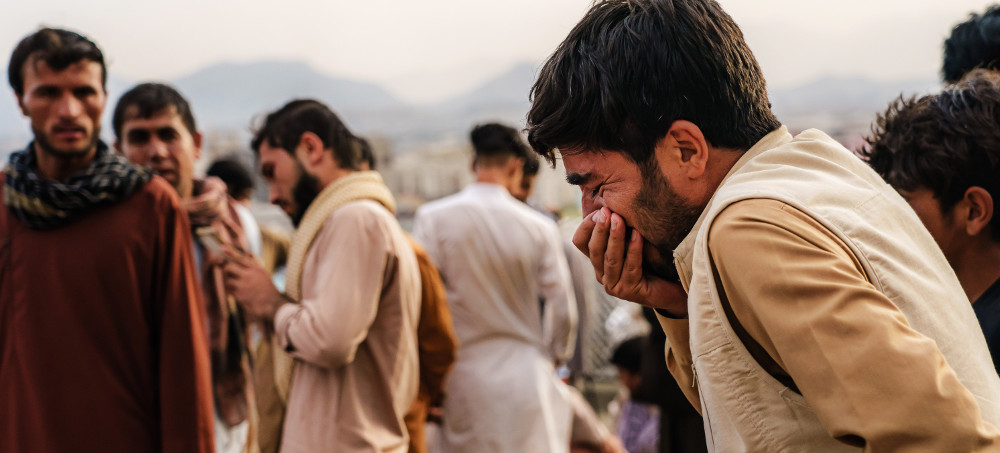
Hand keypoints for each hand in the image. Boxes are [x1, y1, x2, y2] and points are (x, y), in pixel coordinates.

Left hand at [222, 245, 286, 320]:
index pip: (240, 257)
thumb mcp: (263, 274)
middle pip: (229, 267)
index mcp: (256, 269)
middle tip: (228, 272)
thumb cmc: (267, 289)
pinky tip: (242, 294)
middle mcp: (249, 275)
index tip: (222, 248)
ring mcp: (243, 285)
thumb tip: (241, 257)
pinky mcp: (239, 295)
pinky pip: (229, 291)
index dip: (230, 252)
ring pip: (227, 280)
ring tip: (240, 286)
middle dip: (226, 269)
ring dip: (230, 283)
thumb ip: (252, 266)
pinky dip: (233, 292)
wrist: (272, 304)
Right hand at [573, 207, 687, 316]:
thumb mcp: (631, 238)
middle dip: (600, 229)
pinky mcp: (629, 291)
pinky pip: (630, 267)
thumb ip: (619, 225)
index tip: (600, 210)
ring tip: (618, 219)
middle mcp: (602, 274)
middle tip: (606, 211)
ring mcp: (614, 285)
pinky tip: (638, 235)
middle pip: (594, 250)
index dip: (587, 226)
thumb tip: (612, 200)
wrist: (672, 286)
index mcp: (598, 260)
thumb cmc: (651, 259)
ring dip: (614, 237)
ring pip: (610, 259)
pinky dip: (633, 249)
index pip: (580, 242)